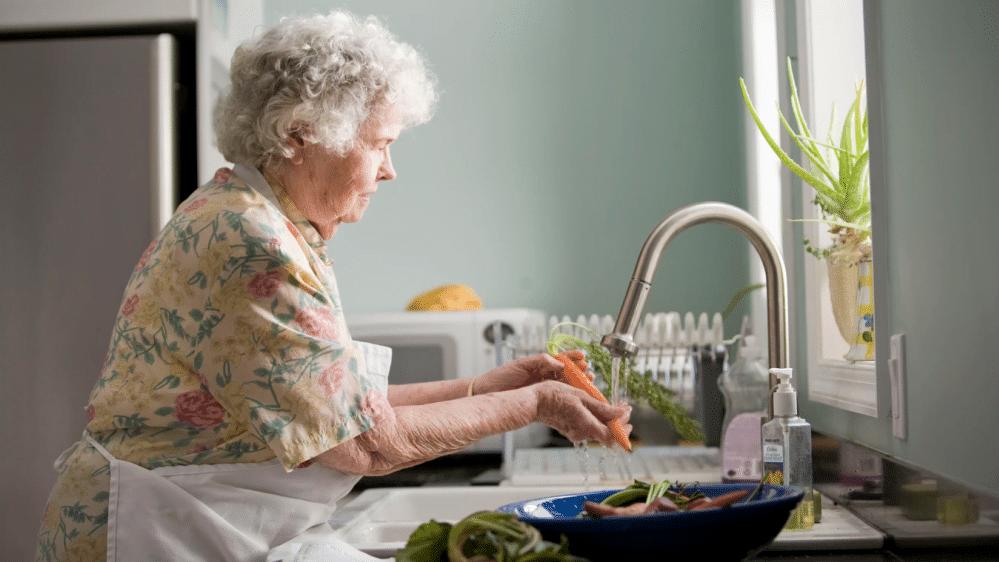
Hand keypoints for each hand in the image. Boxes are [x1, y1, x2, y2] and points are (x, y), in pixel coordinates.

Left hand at [473, 351, 590, 394]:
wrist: (488, 392)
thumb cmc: (501, 377)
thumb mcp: (521, 365)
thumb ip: (540, 361)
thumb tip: (559, 361)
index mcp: (539, 365)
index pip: (560, 359)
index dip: (572, 358)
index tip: (582, 356)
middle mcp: (543, 376)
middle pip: (566, 372)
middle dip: (579, 371)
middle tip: (589, 372)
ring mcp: (543, 388)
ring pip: (565, 385)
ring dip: (578, 383)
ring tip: (589, 381)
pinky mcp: (541, 399)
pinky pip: (558, 397)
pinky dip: (569, 395)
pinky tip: (578, 395)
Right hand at [532, 380, 632, 447]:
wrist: (533, 402)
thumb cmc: (554, 396)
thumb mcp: (582, 396)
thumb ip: (603, 408)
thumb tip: (622, 413)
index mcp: (586, 426)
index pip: (613, 437)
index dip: (624, 428)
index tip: (628, 411)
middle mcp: (582, 434)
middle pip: (607, 434)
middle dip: (619, 422)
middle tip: (623, 407)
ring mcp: (576, 433)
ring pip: (599, 430)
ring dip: (609, 419)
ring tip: (612, 405)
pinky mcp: (571, 430)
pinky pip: (589, 427)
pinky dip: (598, 419)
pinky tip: (597, 407)